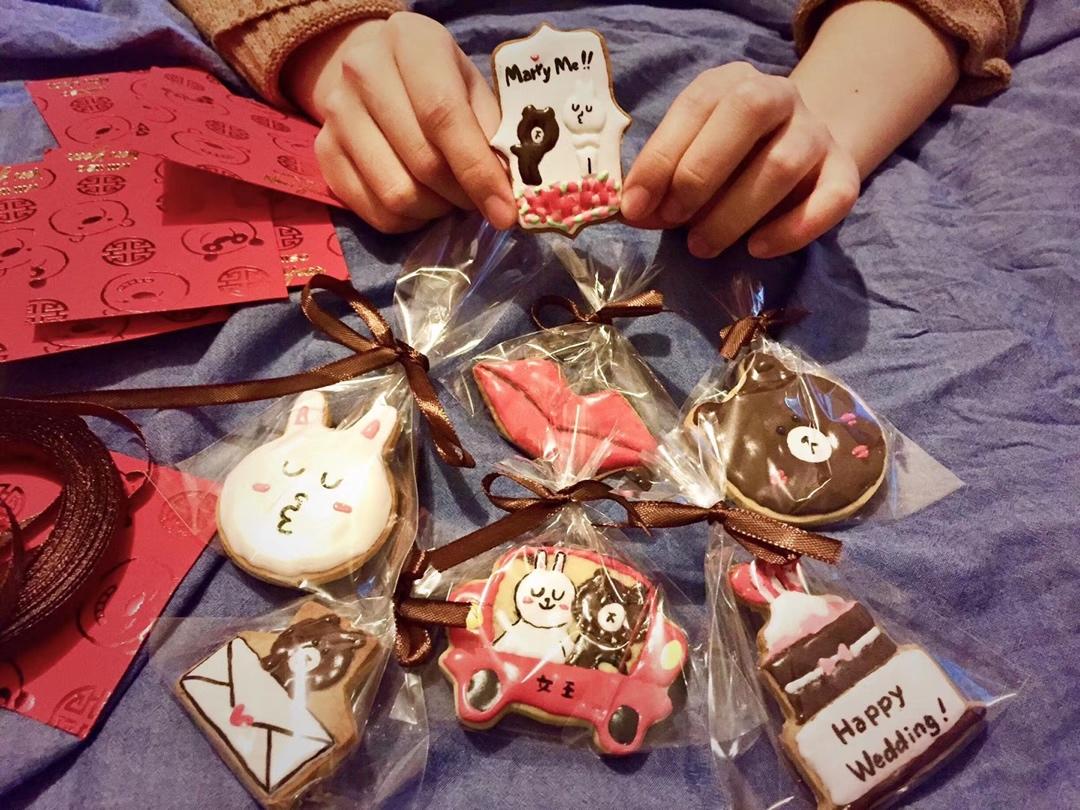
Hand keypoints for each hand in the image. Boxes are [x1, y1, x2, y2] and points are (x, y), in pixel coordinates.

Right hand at [284, 13, 515, 232]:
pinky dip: (409, 221)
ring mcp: (336, 113)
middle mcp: (363, 71)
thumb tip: (505, 194)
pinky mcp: (324, 152)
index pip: (443, 115)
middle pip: (422, 161)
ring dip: (434, 210)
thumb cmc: (437, 81)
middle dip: (461, 195)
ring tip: (448, 197)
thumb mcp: (472, 89)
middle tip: (478, 199)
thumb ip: (491, 133)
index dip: (477, 171)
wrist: (374, 72)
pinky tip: (421, 203)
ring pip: (397, 194)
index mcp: (411, 41)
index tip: (504, 211)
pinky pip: (375, 213)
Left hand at [621, 62, 859, 258]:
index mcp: (732, 82)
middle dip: (699, 174)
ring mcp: (816, 133)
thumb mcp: (689, 158)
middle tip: (673, 222)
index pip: (696, 105)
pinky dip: (793, 229)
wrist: (801, 152)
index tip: (635, 206)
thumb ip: (662, 182)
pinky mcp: (844, 172)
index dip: (661, 156)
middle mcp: (780, 96)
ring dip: (734, 213)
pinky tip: (757, 249)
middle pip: (748, 114)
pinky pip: (832, 198)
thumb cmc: (728, 159)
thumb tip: (634, 212)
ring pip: (783, 164)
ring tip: (702, 246)